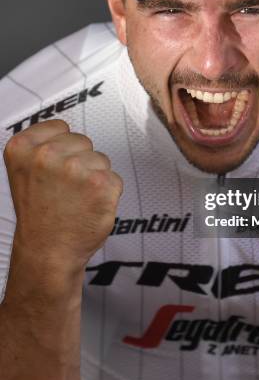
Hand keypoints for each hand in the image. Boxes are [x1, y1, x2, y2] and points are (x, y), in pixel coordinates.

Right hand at [4, 119, 122, 271]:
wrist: (48, 253)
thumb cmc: (40, 214)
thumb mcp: (24, 171)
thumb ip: (42, 145)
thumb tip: (67, 130)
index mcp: (22, 147)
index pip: (60, 127)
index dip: (62, 149)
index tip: (52, 171)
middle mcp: (46, 154)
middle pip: (83, 141)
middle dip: (80, 162)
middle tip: (63, 190)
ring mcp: (75, 168)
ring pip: (101, 159)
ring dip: (94, 178)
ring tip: (75, 200)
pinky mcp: (100, 183)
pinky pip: (114, 178)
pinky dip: (108, 193)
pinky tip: (89, 207)